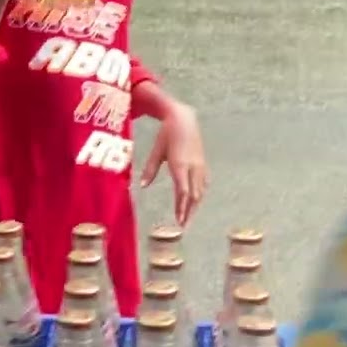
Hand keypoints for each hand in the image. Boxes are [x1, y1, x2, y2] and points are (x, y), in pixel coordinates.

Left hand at [139, 101, 206, 225]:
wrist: (184, 119)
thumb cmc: (167, 134)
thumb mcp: (156, 150)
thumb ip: (150, 168)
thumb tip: (143, 186)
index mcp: (180, 164)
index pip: (183, 191)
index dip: (181, 207)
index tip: (178, 221)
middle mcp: (193, 167)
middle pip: (194, 195)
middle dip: (189, 212)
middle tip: (183, 227)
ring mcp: (200, 165)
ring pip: (200, 191)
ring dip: (195, 206)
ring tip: (189, 218)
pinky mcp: (203, 163)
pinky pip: (204, 183)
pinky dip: (200, 194)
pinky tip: (197, 201)